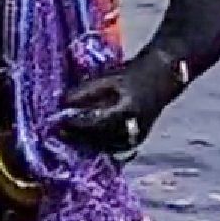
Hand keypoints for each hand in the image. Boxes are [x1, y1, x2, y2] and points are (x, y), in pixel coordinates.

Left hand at [57, 50, 187, 154]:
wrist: (162, 77)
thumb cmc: (133, 74)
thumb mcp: (108, 78)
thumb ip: (85, 92)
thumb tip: (62, 104)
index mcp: (126, 110)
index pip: (94, 123)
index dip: (74, 125)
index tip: (57, 122)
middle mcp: (133, 128)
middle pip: (97, 139)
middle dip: (77, 135)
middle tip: (59, 131)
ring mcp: (136, 137)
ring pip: (104, 145)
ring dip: (85, 141)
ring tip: (69, 134)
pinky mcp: (136, 141)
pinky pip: (112, 147)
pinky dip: (98, 143)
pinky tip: (85, 137)